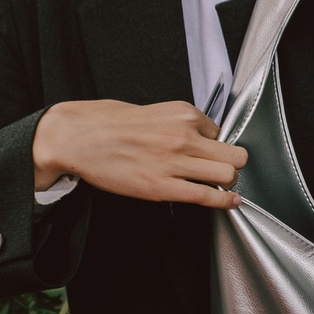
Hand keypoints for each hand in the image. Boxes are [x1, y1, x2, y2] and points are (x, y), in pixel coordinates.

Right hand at [32, 99, 244, 206]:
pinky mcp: (161, 187)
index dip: (214, 144)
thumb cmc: (107, 123)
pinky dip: (224, 202)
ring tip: (221, 185)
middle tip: (224, 170)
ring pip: (228, 175)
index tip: (207, 152)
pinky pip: (206, 197)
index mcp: (183, 113)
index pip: (220, 132)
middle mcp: (183, 136)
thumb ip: (179, 123)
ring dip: (228, 183)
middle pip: (235, 155)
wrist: (77, 137)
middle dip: (234, 164)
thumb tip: (199, 138)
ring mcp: (174, 162)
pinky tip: (231, 202)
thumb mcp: (153, 111)